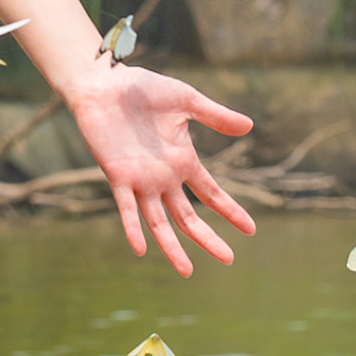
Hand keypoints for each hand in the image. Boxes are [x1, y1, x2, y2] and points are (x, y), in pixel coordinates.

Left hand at [59, 57, 253, 273]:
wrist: (105, 83)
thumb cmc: (144, 89)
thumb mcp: (187, 101)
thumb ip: (215, 116)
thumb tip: (250, 126)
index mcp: (183, 161)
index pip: (211, 194)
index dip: (230, 211)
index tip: (250, 230)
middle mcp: (163, 178)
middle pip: (188, 217)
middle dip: (208, 238)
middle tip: (228, 259)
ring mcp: (140, 181)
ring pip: (159, 222)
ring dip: (172, 246)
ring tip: (187, 271)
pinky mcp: (117, 176)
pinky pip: (126, 208)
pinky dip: (132, 228)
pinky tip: (141, 249)